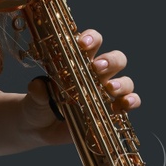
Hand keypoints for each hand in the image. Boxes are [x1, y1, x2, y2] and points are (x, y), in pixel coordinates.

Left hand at [21, 28, 139, 146]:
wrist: (39, 127)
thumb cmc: (38, 103)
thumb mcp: (34, 97)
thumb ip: (38, 91)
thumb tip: (38, 86)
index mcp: (78, 61)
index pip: (91, 42)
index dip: (91, 38)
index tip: (82, 43)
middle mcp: (96, 74)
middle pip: (115, 59)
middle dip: (109, 60)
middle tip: (97, 67)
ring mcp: (106, 92)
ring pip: (125, 80)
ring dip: (121, 83)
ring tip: (109, 88)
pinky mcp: (112, 111)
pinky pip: (130, 102)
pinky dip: (131, 102)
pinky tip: (124, 104)